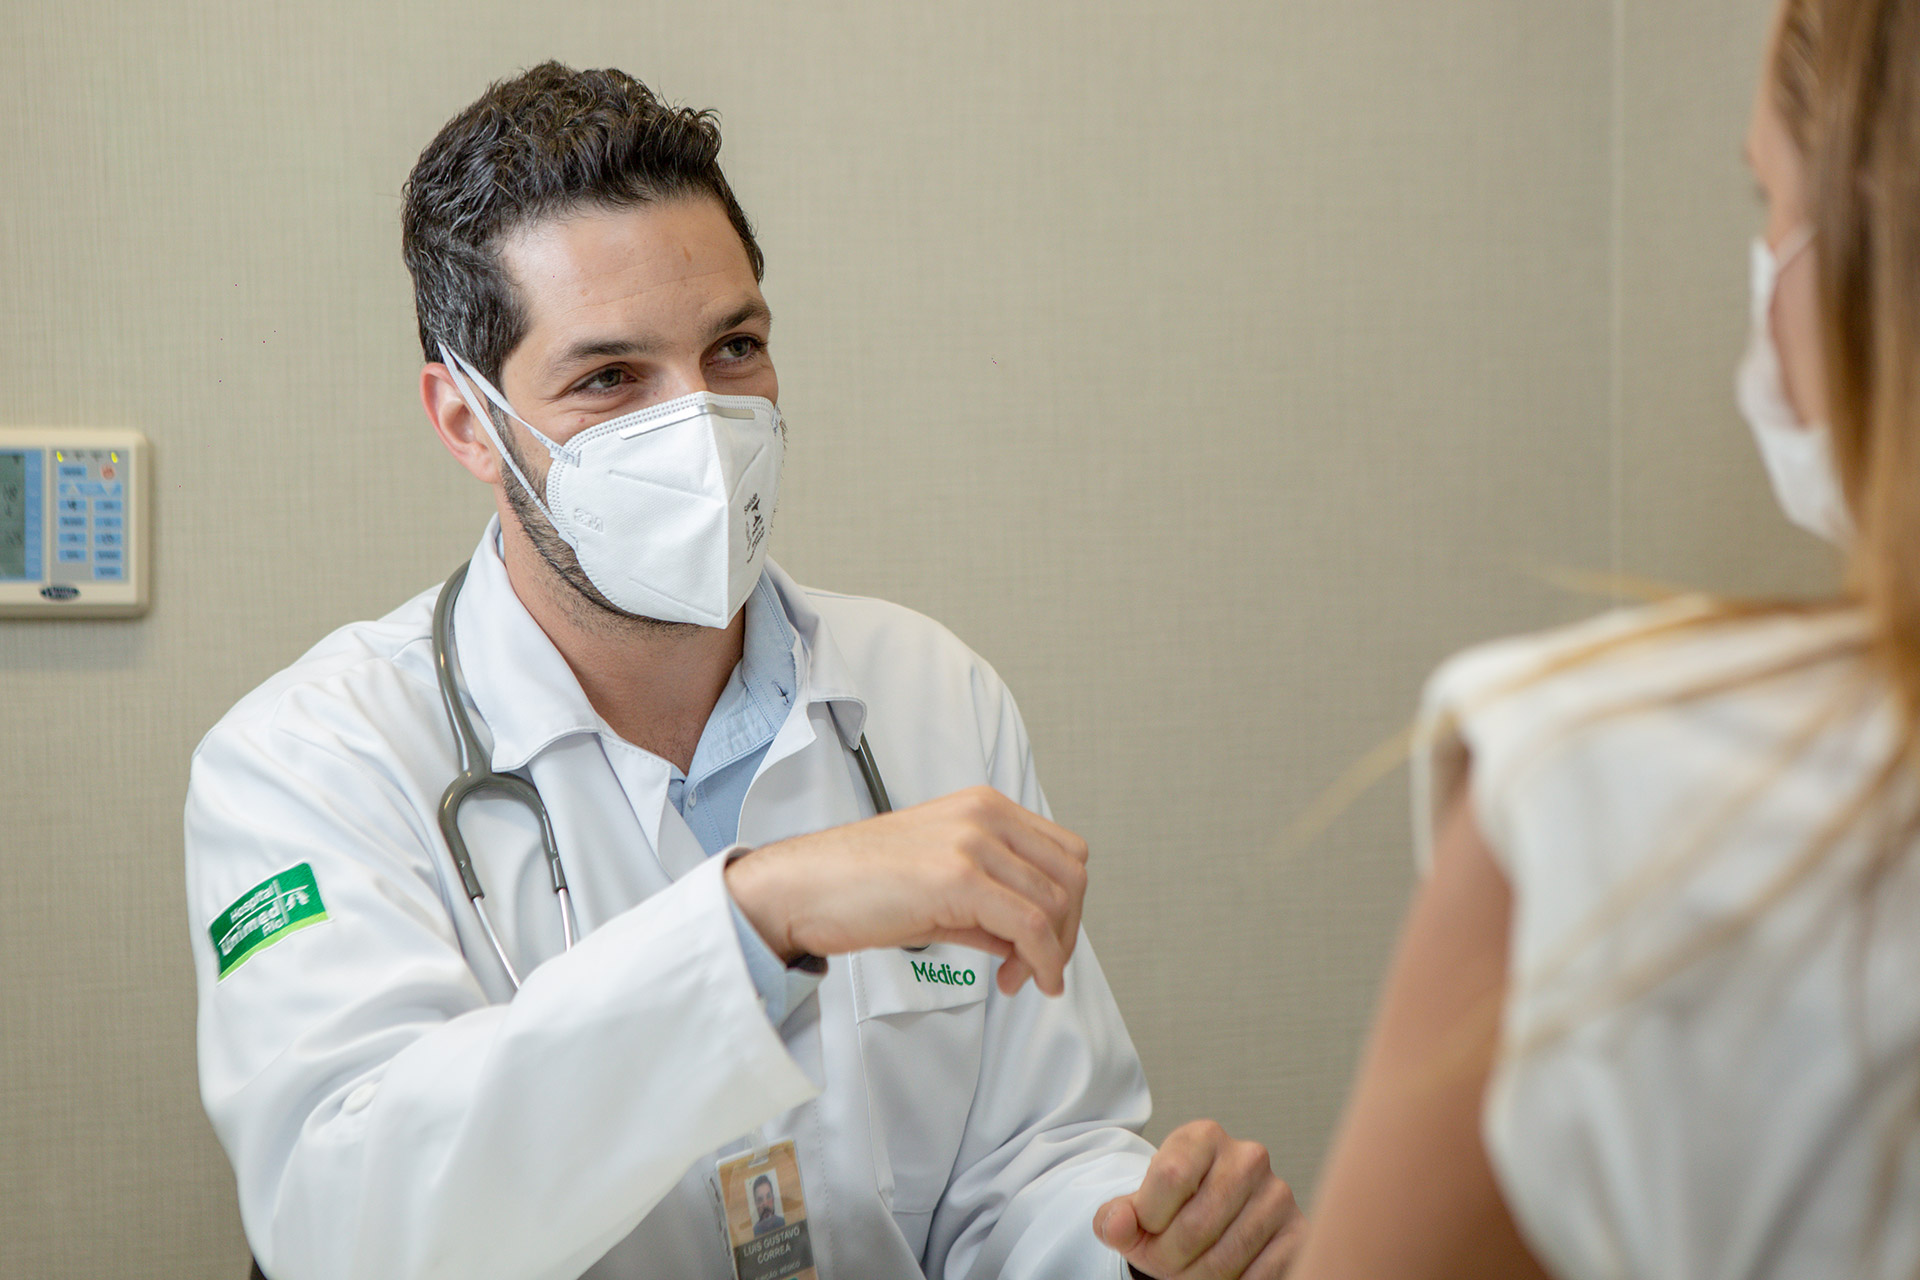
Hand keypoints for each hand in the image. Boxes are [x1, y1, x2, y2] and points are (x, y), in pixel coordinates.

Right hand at [724, 786, 1088, 995]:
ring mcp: (974, 843)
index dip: (1065, 906)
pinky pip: (1030, 926)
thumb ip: (989, 901)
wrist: (802, 888)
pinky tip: (1018, 982)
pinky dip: (1041, 962)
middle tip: (1035, 968)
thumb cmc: (856, 885)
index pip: (1064, 853)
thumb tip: (1027, 939)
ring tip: (1016, 977)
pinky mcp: (960, 877)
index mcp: (983, 806)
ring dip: (1049, 953)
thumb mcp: (939, 881)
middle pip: (1071, 876)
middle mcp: (985, 815)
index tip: (1042, 944)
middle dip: (1065, 931)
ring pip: (1055, 904)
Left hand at [1095, 1121, 1304, 1279]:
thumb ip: (1119, 1217)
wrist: (1215, 1225)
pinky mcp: (1299, 1231)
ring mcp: (1278, 1194)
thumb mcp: (1138, 1211)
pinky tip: (1224, 1274)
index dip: (1148, 1217)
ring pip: (1225, 1257)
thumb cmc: (1173, 1214)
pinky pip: (1259, 1276)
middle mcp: (1248, 1157)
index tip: (1145, 1228)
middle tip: (1165, 1265)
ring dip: (1198, 1279)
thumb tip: (1116, 1226)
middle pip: (1196, 1225)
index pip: (1170, 1176)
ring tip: (1190, 1271)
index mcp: (1203, 1136)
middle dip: (1169, 1260)